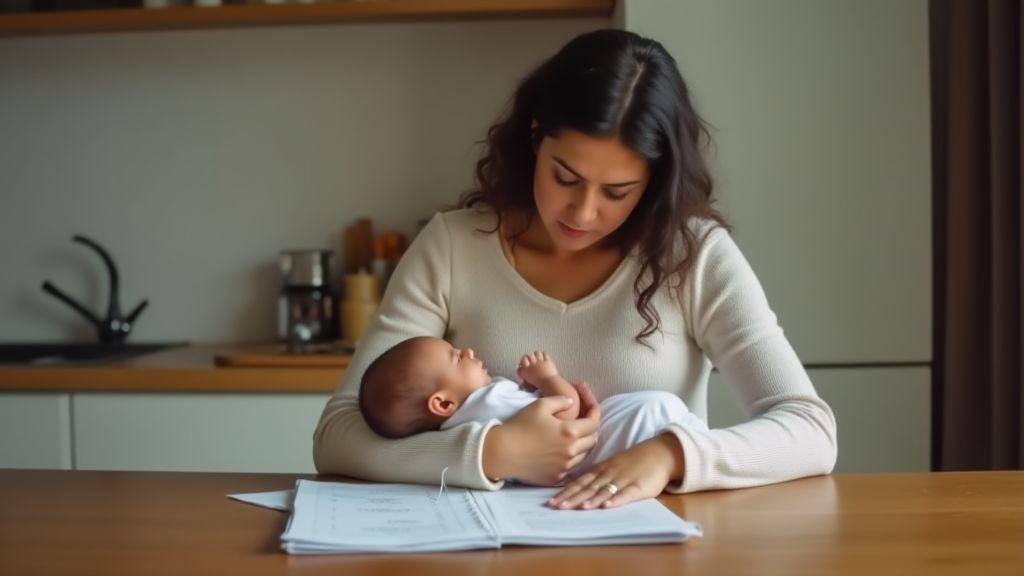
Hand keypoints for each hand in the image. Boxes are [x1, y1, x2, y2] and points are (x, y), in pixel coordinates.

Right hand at [482, 381, 600, 485]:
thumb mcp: (540, 405)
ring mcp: (564, 467)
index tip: (591, 407)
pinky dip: (570, 459)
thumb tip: (572, 402)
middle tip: (583, 422)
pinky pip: (570, 468)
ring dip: (582, 445)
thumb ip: (560, 400)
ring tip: (572, 437)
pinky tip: (560, 451)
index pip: (594, 423)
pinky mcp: (555, 478)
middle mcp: (571, 452)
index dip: (594, 412)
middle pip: (593, 440)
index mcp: (570, 432)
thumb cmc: (519, 426)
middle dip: (591, 430)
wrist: (501, 452)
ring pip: (584, 456)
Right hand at [517, 350, 559, 387]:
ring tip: (538, 358)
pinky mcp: (547, 360)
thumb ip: (526, 380)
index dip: (521, 364)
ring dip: (536, 355)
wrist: (549, 384)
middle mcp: (530, 365)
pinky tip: (544, 357)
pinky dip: (544, 355)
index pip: (519, 366)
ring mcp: (539, 362)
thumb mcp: (529, 385)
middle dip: (528, 358)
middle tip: (530, 360)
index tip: (523, 365)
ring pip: (536, 353)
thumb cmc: (539, 386)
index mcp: (524, 372)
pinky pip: (545, 354)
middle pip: (526, 356)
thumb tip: (524, 381)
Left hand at [547, 434, 684, 509]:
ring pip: (605, 490)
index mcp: (601, 470)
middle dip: (572, 498)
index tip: (551, 502)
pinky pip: (627, 494)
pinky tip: (608, 506)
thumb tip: (572, 483)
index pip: (580, 482)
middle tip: (557, 507)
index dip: (566, 492)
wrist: (659, 453)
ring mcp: (624, 479)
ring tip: (581, 508)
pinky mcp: (640, 486)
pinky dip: (617, 500)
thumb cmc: (632, 461)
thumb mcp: (610, 464)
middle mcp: (609, 474)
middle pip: (588, 488)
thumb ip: (594, 475)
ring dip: (593, 499)